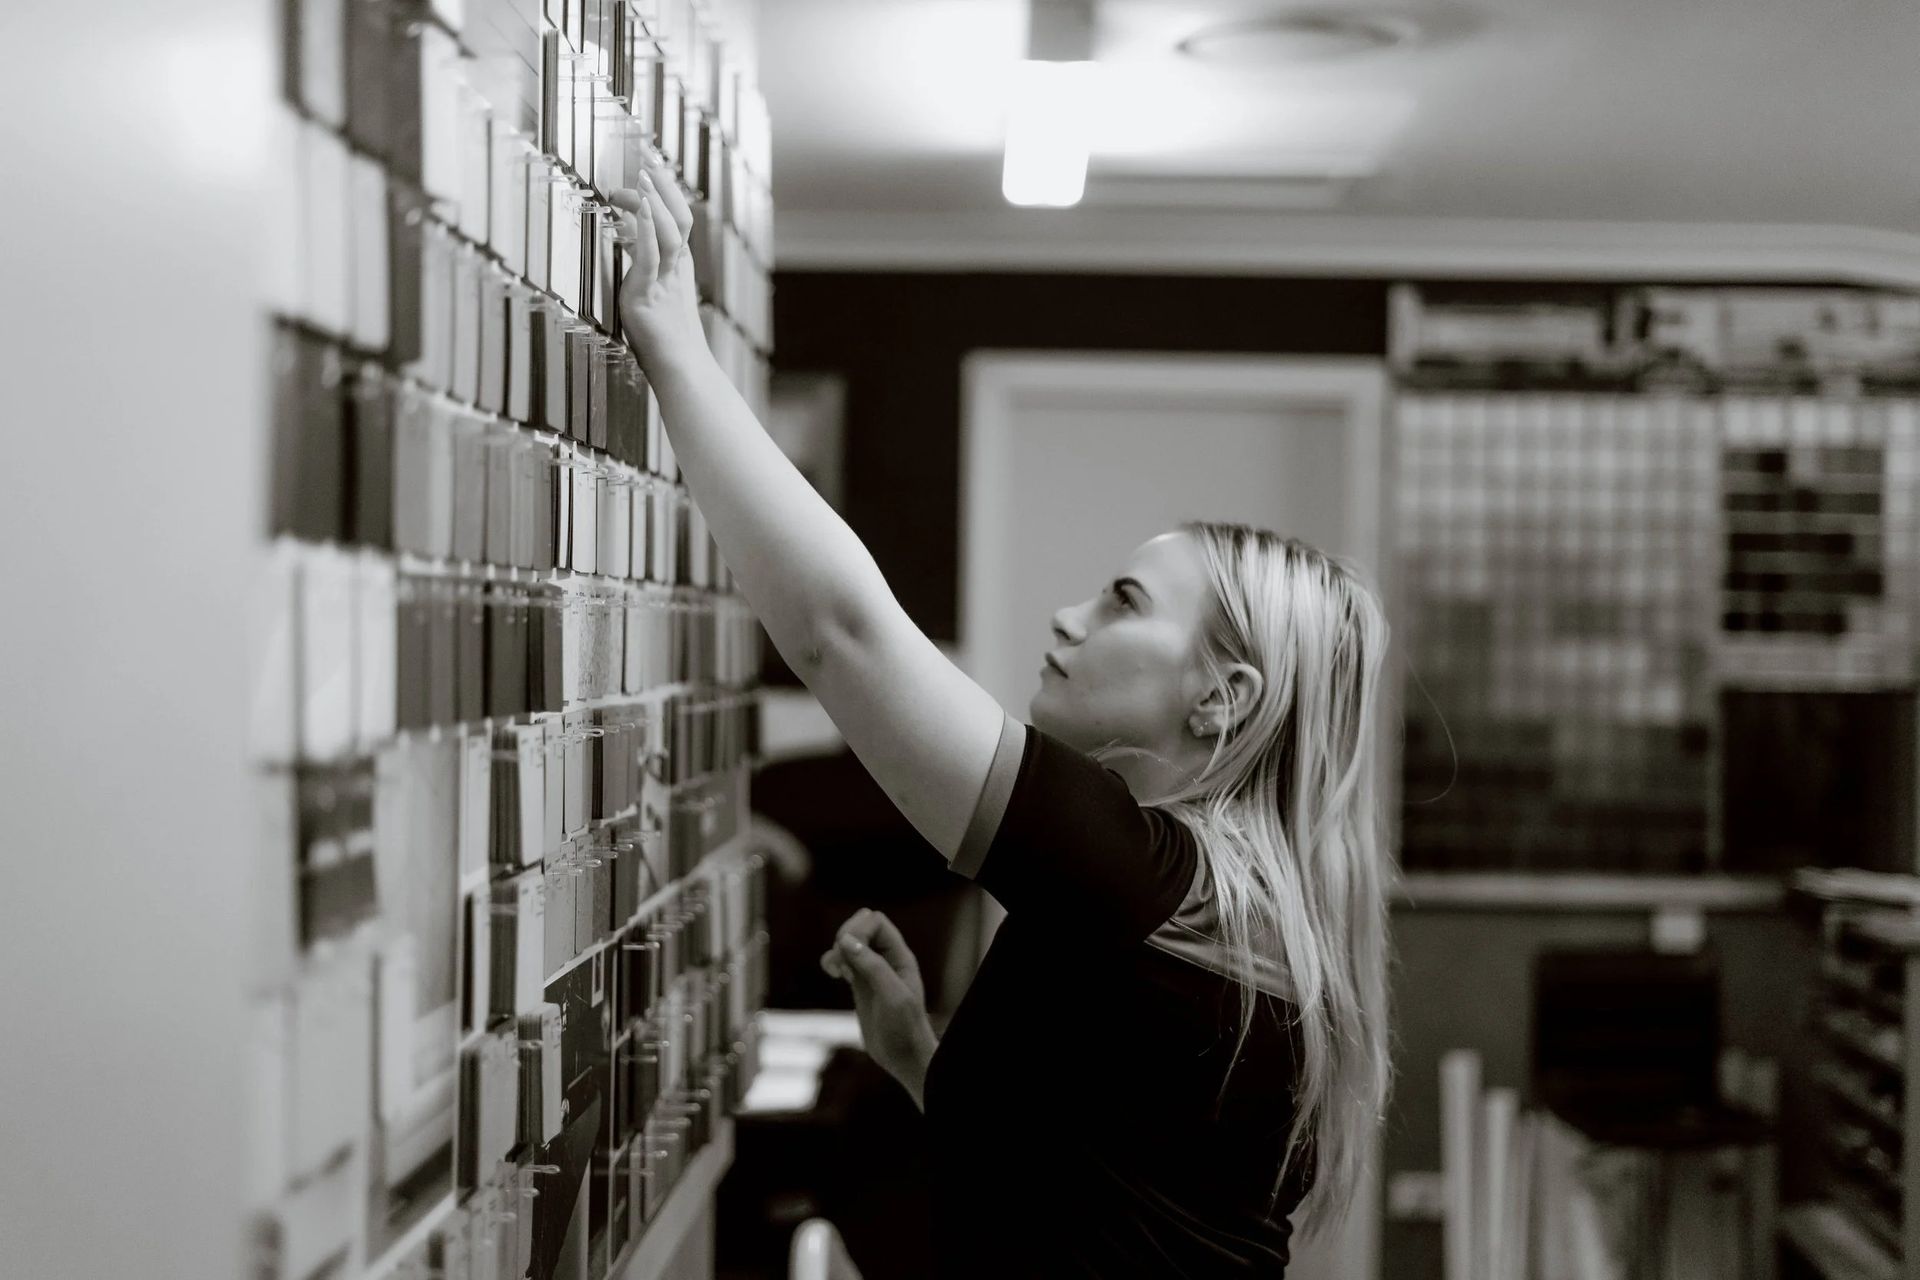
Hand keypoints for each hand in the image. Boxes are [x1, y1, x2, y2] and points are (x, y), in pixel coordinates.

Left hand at [608, 153, 708, 370]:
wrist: (681, 373)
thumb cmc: (665, 345)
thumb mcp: (654, 298)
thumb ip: (643, 271)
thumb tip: (625, 244)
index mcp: (678, 268)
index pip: (678, 220)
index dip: (667, 192)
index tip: (650, 168)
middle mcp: (676, 270)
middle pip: (680, 217)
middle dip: (664, 185)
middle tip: (647, 157)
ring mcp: (665, 281)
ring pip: (670, 232)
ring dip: (656, 201)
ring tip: (642, 176)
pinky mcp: (648, 294)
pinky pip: (650, 256)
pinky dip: (646, 228)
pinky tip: (639, 206)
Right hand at [821, 909, 938, 1108]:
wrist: (904, 1058)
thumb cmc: (905, 1029)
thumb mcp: (892, 996)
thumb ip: (872, 966)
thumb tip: (845, 941)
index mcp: (900, 957)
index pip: (875, 921)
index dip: (858, 929)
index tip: (847, 953)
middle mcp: (886, 960)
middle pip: (861, 926)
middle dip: (845, 937)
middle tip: (841, 963)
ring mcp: (872, 972)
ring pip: (850, 943)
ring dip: (836, 950)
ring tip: (836, 971)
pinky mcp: (860, 986)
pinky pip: (843, 962)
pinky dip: (833, 961)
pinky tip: (833, 973)